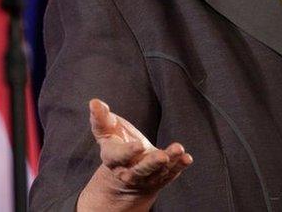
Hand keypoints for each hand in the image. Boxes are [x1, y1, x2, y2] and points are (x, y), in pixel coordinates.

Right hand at [77, 99, 192, 210]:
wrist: (125, 169)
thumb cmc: (115, 142)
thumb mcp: (106, 130)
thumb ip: (101, 117)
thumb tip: (93, 102)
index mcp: (112, 158)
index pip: (118, 157)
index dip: (127, 152)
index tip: (138, 145)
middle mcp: (128, 172)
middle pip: (139, 170)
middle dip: (151, 164)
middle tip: (162, 156)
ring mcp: (145, 177)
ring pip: (157, 172)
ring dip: (170, 163)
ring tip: (179, 150)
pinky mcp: (160, 178)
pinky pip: (170, 174)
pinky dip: (179, 166)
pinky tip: (187, 158)